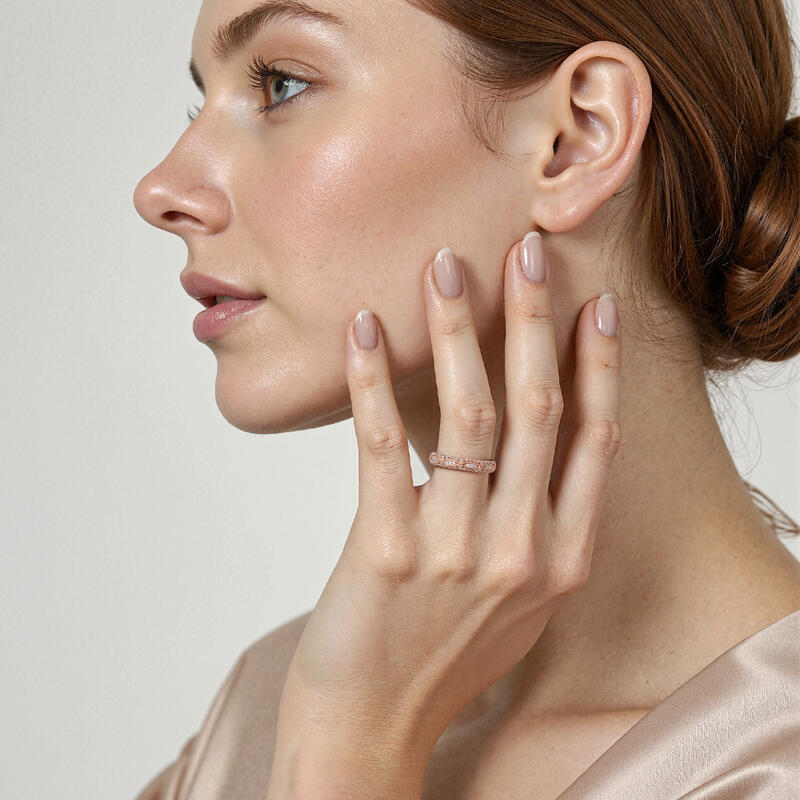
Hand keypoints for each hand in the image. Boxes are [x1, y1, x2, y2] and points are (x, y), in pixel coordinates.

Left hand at [271, 233, 620, 793]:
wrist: (374, 728)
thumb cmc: (444, 658)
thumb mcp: (517, 602)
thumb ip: (532, 528)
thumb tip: (516, 440)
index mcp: (563, 559)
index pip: (593, 441)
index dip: (598, 366)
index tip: (593, 304)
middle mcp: (522, 551)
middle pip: (539, 410)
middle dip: (534, 321)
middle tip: (525, 250)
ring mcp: (455, 552)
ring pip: (469, 415)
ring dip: (459, 332)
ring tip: (444, 269)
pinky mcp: (384, 551)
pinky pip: (383, 444)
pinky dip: (375, 378)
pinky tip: (368, 328)